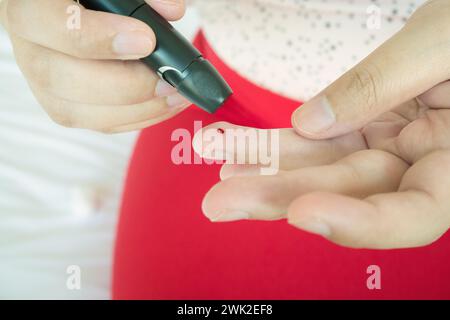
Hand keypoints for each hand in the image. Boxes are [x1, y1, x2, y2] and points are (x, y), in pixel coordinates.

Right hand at [0, 0, 189, 132]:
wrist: (74, 15)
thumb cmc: (95, 1)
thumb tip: (172, 11)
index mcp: (32, 9)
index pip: (51, 25)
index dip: (98, 38)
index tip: (146, 40)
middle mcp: (31, 50)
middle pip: (61, 79)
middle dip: (126, 85)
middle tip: (169, 80)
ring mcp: (44, 85)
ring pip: (79, 112)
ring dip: (137, 109)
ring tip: (177, 95)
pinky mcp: (66, 107)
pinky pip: (99, 123)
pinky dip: (138, 118)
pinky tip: (167, 104)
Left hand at [192, 1, 449, 249]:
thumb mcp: (440, 44)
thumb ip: (382, 84)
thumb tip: (312, 122)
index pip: (413, 215)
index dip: (358, 223)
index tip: (302, 213)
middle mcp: (419, 164)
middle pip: (346, 193)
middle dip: (280, 195)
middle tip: (221, 201)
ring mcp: (388, 146)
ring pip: (321, 165)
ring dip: (263, 165)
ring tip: (214, 157)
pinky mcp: (365, 127)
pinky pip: (317, 136)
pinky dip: (277, 141)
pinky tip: (238, 145)